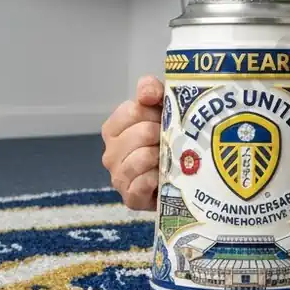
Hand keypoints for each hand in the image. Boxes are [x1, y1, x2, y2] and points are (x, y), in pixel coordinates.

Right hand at [101, 75, 164, 210]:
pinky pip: (142, 184)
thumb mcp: (161, 109)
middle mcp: (110, 152)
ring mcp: (118, 177)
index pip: (131, 111)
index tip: (164, 119)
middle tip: (172, 141)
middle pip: (141, 134)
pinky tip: (161, 177)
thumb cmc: (166, 141)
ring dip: (162, 157)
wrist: (178, 180)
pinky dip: (154, 179)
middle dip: (162, 135)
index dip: (153, 113)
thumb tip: (146, 94)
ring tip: (170, 158)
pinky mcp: (130, 198)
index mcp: (113, 128)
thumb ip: (152, 90)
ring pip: (142, 158)